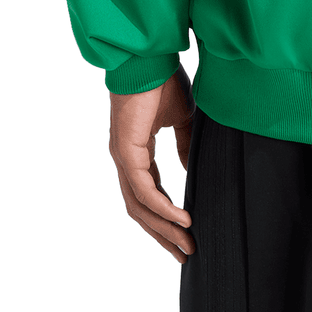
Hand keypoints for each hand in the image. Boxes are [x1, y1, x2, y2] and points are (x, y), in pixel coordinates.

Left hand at [109, 69, 194, 261]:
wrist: (149, 57)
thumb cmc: (162, 79)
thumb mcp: (181, 118)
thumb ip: (183, 146)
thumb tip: (189, 169)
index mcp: (135, 151)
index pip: (148, 194)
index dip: (166, 216)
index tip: (186, 233)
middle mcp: (124, 159)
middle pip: (140, 209)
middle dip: (163, 234)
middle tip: (185, 254)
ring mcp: (123, 158)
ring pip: (140, 206)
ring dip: (163, 229)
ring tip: (186, 244)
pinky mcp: (126, 152)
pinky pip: (144, 190)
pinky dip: (163, 207)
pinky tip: (182, 218)